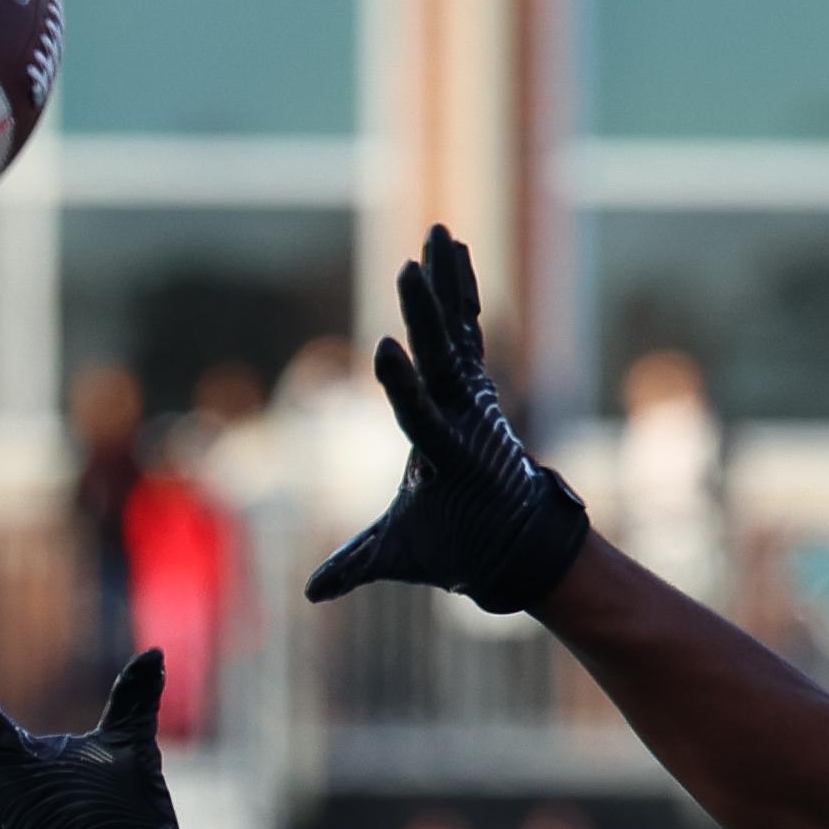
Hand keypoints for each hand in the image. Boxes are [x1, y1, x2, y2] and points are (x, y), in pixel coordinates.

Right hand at [306, 225, 591, 614]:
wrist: (517, 538)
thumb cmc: (453, 547)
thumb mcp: (404, 555)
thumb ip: (357, 566)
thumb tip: (312, 594)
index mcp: (444, 455)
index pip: (419, 414)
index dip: (403, 384)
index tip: (386, 345)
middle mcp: (463, 416)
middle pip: (442, 359)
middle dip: (426, 315)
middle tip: (410, 267)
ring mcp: (474, 395)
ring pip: (457, 331)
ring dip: (445, 283)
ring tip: (436, 234)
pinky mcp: (475, 382)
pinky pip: (467, 326)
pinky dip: (460, 288)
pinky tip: (451, 247)